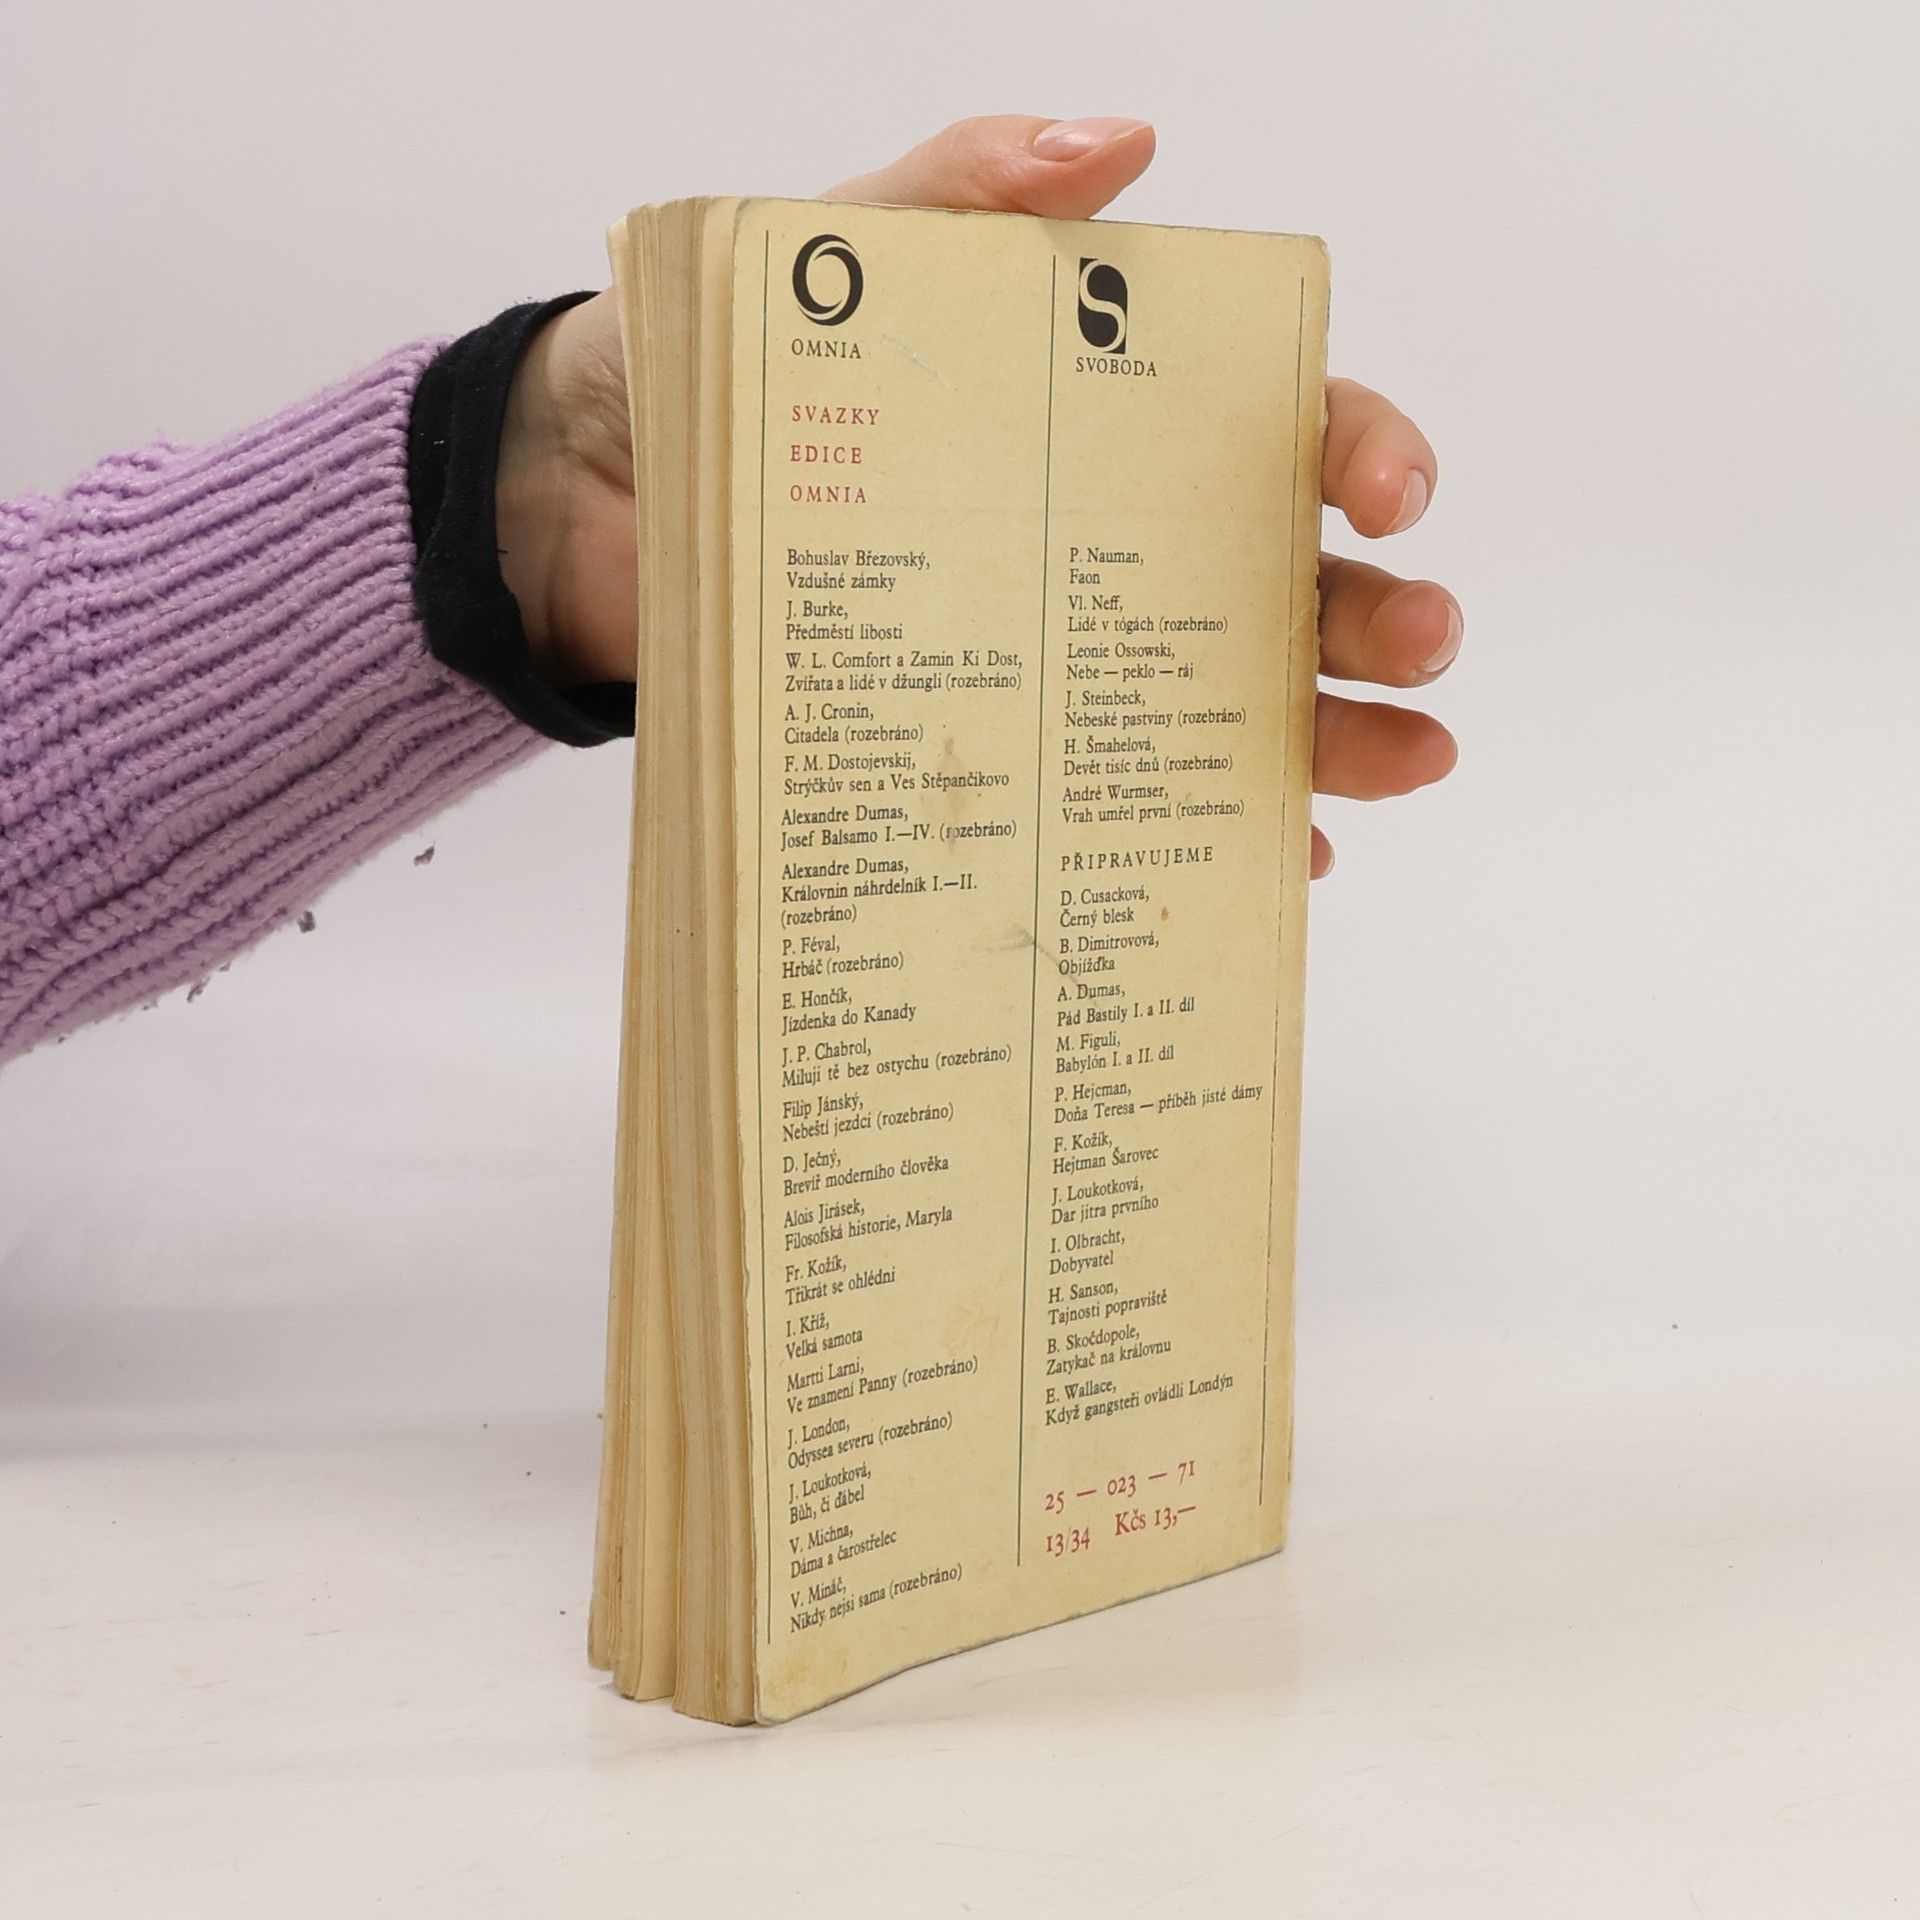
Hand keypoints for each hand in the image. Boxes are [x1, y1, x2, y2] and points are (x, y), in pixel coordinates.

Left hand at [497, 116, 1459, 875]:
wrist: (583, 506)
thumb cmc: (716, 374)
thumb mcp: (835, 255)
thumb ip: (965, 195)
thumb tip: (1119, 146)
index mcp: (1104, 420)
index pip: (1272, 425)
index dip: (1355, 448)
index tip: (1381, 491)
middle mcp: (1109, 545)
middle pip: (1286, 577)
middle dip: (1377, 608)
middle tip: (1420, 638)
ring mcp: (1063, 659)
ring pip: (1238, 699)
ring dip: (1339, 730)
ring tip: (1405, 759)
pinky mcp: (1000, 750)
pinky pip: (1129, 804)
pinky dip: (1210, 831)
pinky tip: (1274, 855)